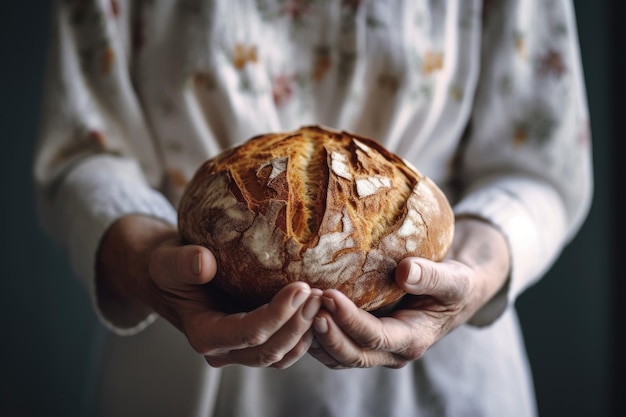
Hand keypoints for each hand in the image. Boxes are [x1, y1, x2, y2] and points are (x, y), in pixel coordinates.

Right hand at [96, 215, 321, 368]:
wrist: (170, 276)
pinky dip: (305, 332)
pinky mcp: (256, 339)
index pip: (248, 333)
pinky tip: (319, 307)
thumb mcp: (167, 260)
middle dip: (300, 324)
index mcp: (204, 335)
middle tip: (322, 293)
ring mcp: (242, 348)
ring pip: (282, 354)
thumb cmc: (168, 267)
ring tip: (326, 299)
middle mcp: (225, 349)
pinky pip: (285, 346)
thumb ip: (182, 263)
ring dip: (307, 331)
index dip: (278, 313)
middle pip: (270, 350)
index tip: (301, 286)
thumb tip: (204, 262)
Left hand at [308, 217, 509, 368]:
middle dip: (325, 332)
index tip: (328, 294)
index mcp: (413, 339)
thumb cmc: (455, 284)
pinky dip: (315, 335)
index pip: (374, 337)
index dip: (349, 320)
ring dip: (315, 337)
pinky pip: (333, 347)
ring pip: (337, 356)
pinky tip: (301, 312)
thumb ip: (431, 276)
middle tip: (306, 303)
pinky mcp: (362, 341)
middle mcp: (391, 352)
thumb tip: (405, 270)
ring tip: (297, 307)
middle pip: (350, 354)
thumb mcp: (452, 278)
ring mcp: (375, 350)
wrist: (454, 294)